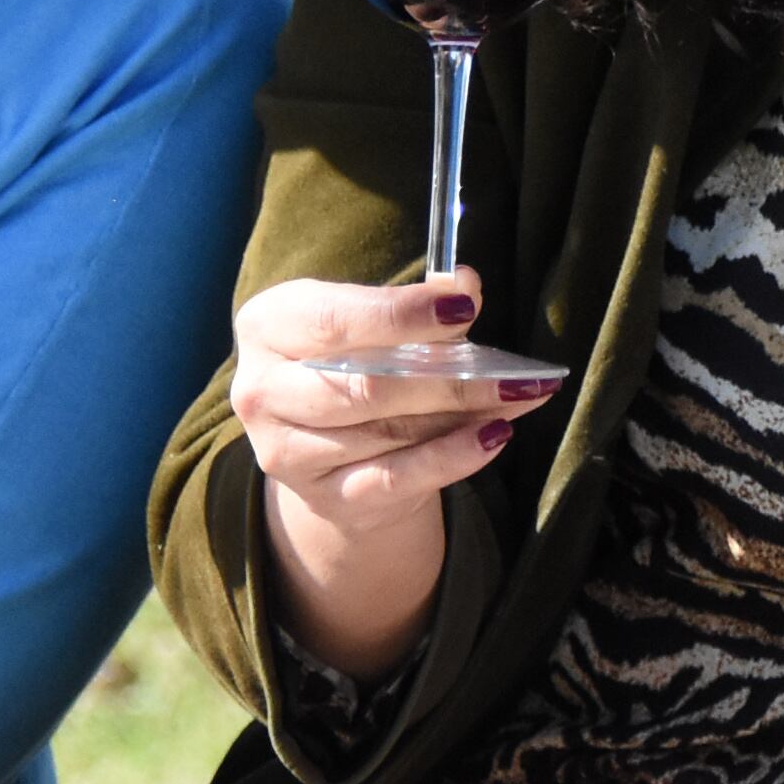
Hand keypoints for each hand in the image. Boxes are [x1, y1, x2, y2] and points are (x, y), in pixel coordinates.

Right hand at [234, 271, 562, 680]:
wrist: (330, 450)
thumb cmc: (356, 363)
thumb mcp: (374, 323)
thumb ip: (419, 305)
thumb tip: (465, 286)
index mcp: (269, 325)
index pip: (336, 320)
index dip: (403, 315)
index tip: (465, 306)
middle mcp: (263, 391)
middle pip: (365, 386)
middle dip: (448, 377)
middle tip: (514, 370)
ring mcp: (286, 452)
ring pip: (387, 432)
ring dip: (463, 414)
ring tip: (520, 394)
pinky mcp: (324, 498)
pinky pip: (397, 479)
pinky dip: (452, 457)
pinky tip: (496, 435)